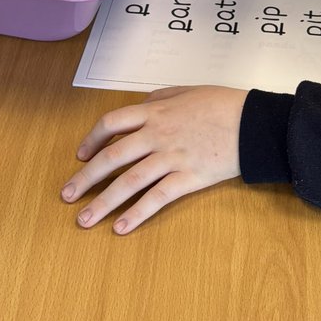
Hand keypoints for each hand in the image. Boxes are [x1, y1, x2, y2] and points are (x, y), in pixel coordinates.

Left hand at [61, 85, 247, 233]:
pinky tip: (121, 228)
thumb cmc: (223, 104)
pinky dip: (137, 214)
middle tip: (67, 195)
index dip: (91, 139)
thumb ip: (160, 99)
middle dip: (86, 178)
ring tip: (84, 220)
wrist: (253, 122)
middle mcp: (157, 134)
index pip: (111, 123)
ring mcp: (172, 157)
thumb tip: (142, 106)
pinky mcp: (189, 177)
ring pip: (129, 181)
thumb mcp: (187, 91)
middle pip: (112, 157)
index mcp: (155, 112)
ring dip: (103, 203)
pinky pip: (157, 198)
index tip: (81, 154)